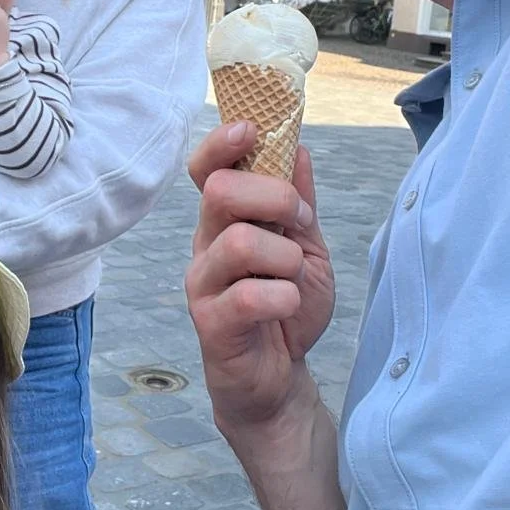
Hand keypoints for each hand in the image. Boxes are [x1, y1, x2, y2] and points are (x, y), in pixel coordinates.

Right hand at [184, 122, 336, 432]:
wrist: (279, 380)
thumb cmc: (286, 310)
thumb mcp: (305, 248)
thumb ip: (299, 203)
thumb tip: (298, 148)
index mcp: (225, 220)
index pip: (206, 168)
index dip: (222, 143)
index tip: (252, 130)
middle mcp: (206, 244)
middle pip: (219, 192)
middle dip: (275, 198)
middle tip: (299, 224)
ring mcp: (204, 284)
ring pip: (238, 242)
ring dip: (284, 257)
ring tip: (293, 278)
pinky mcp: (211, 323)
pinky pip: (248, 296)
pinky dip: (282, 298)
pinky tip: (286, 308)